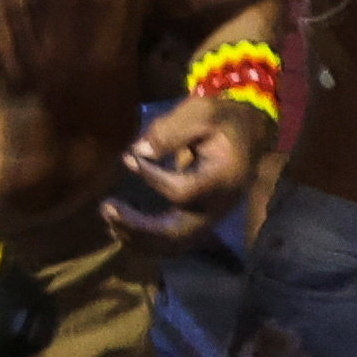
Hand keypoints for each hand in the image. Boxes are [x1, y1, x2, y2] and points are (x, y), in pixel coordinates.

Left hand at [107, 91, 270, 249]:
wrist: (250, 136)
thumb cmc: (223, 122)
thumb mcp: (202, 112)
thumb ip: (171, 131)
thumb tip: (139, 152)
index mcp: (222, 179)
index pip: (182, 192)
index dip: (151, 178)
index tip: (129, 158)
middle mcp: (217, 207)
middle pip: (176, 233)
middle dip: (137, 225)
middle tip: (106, 207)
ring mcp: (210, 219)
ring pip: (172, 244)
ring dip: (136, 237)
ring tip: (108, 215)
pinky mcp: (200, 222)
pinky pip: (172, 243)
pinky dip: (143, 241)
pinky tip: (117, 227)